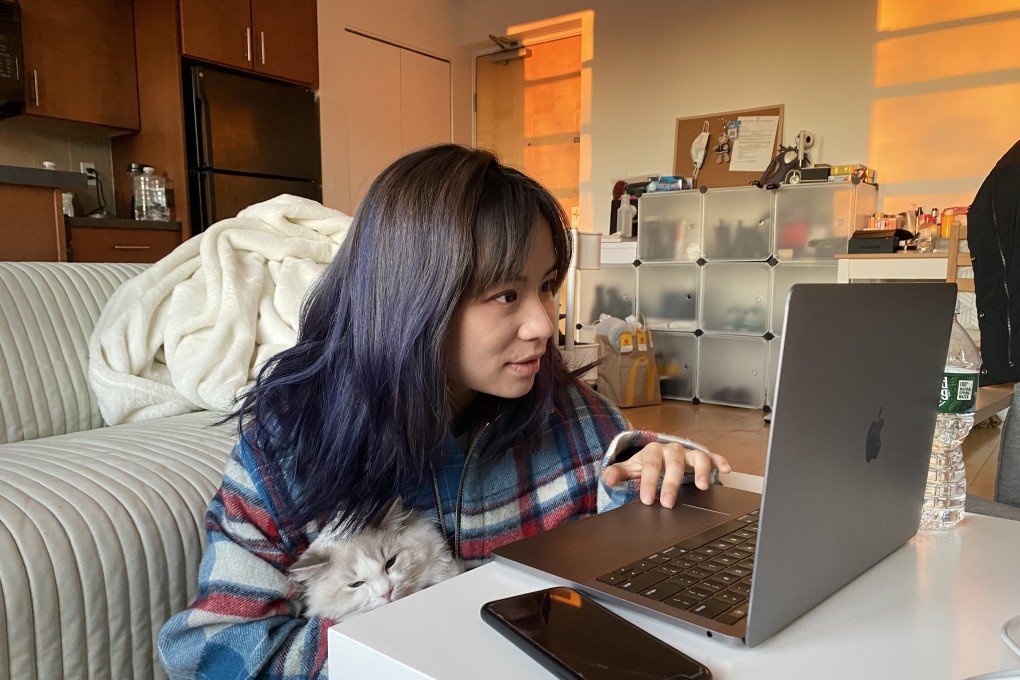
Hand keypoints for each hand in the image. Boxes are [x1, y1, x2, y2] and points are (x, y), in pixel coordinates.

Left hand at [601, 443, 730, 508]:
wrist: (658, 454)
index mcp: (652, 452)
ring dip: (701, 470)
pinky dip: (719, 461)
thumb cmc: (645, 464)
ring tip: (703, 486)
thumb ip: (618, 473)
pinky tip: (726, 470)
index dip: (649, 481)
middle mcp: (671, 450)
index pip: (650, 465)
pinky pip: (712, 456)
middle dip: (671, 482)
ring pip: (696, 456)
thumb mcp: (630, 468)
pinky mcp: (701, 456)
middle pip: (673, 463)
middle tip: (668, 502)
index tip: (648, 499)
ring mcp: (688, 453)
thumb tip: (606, 479)